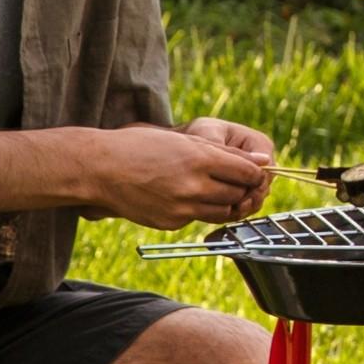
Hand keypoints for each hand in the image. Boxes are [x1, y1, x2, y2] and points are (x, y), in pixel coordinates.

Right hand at [91, 126, 276, 229]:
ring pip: (222, 211)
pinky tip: (182, 195)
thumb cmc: (142, 147)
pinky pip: (197, 218)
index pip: (248, 174)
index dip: (254, 173)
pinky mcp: (171, 223)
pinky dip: (198, 209)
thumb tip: (262, 162)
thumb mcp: (186, 140)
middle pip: (238, 195)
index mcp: (200, 160)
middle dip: (240, 188)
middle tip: (232, 179)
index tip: (252, 171)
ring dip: (223, 201)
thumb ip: (226, 153)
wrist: (100, 169)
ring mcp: (182, 208)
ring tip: (209, 187)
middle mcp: (194, 187)